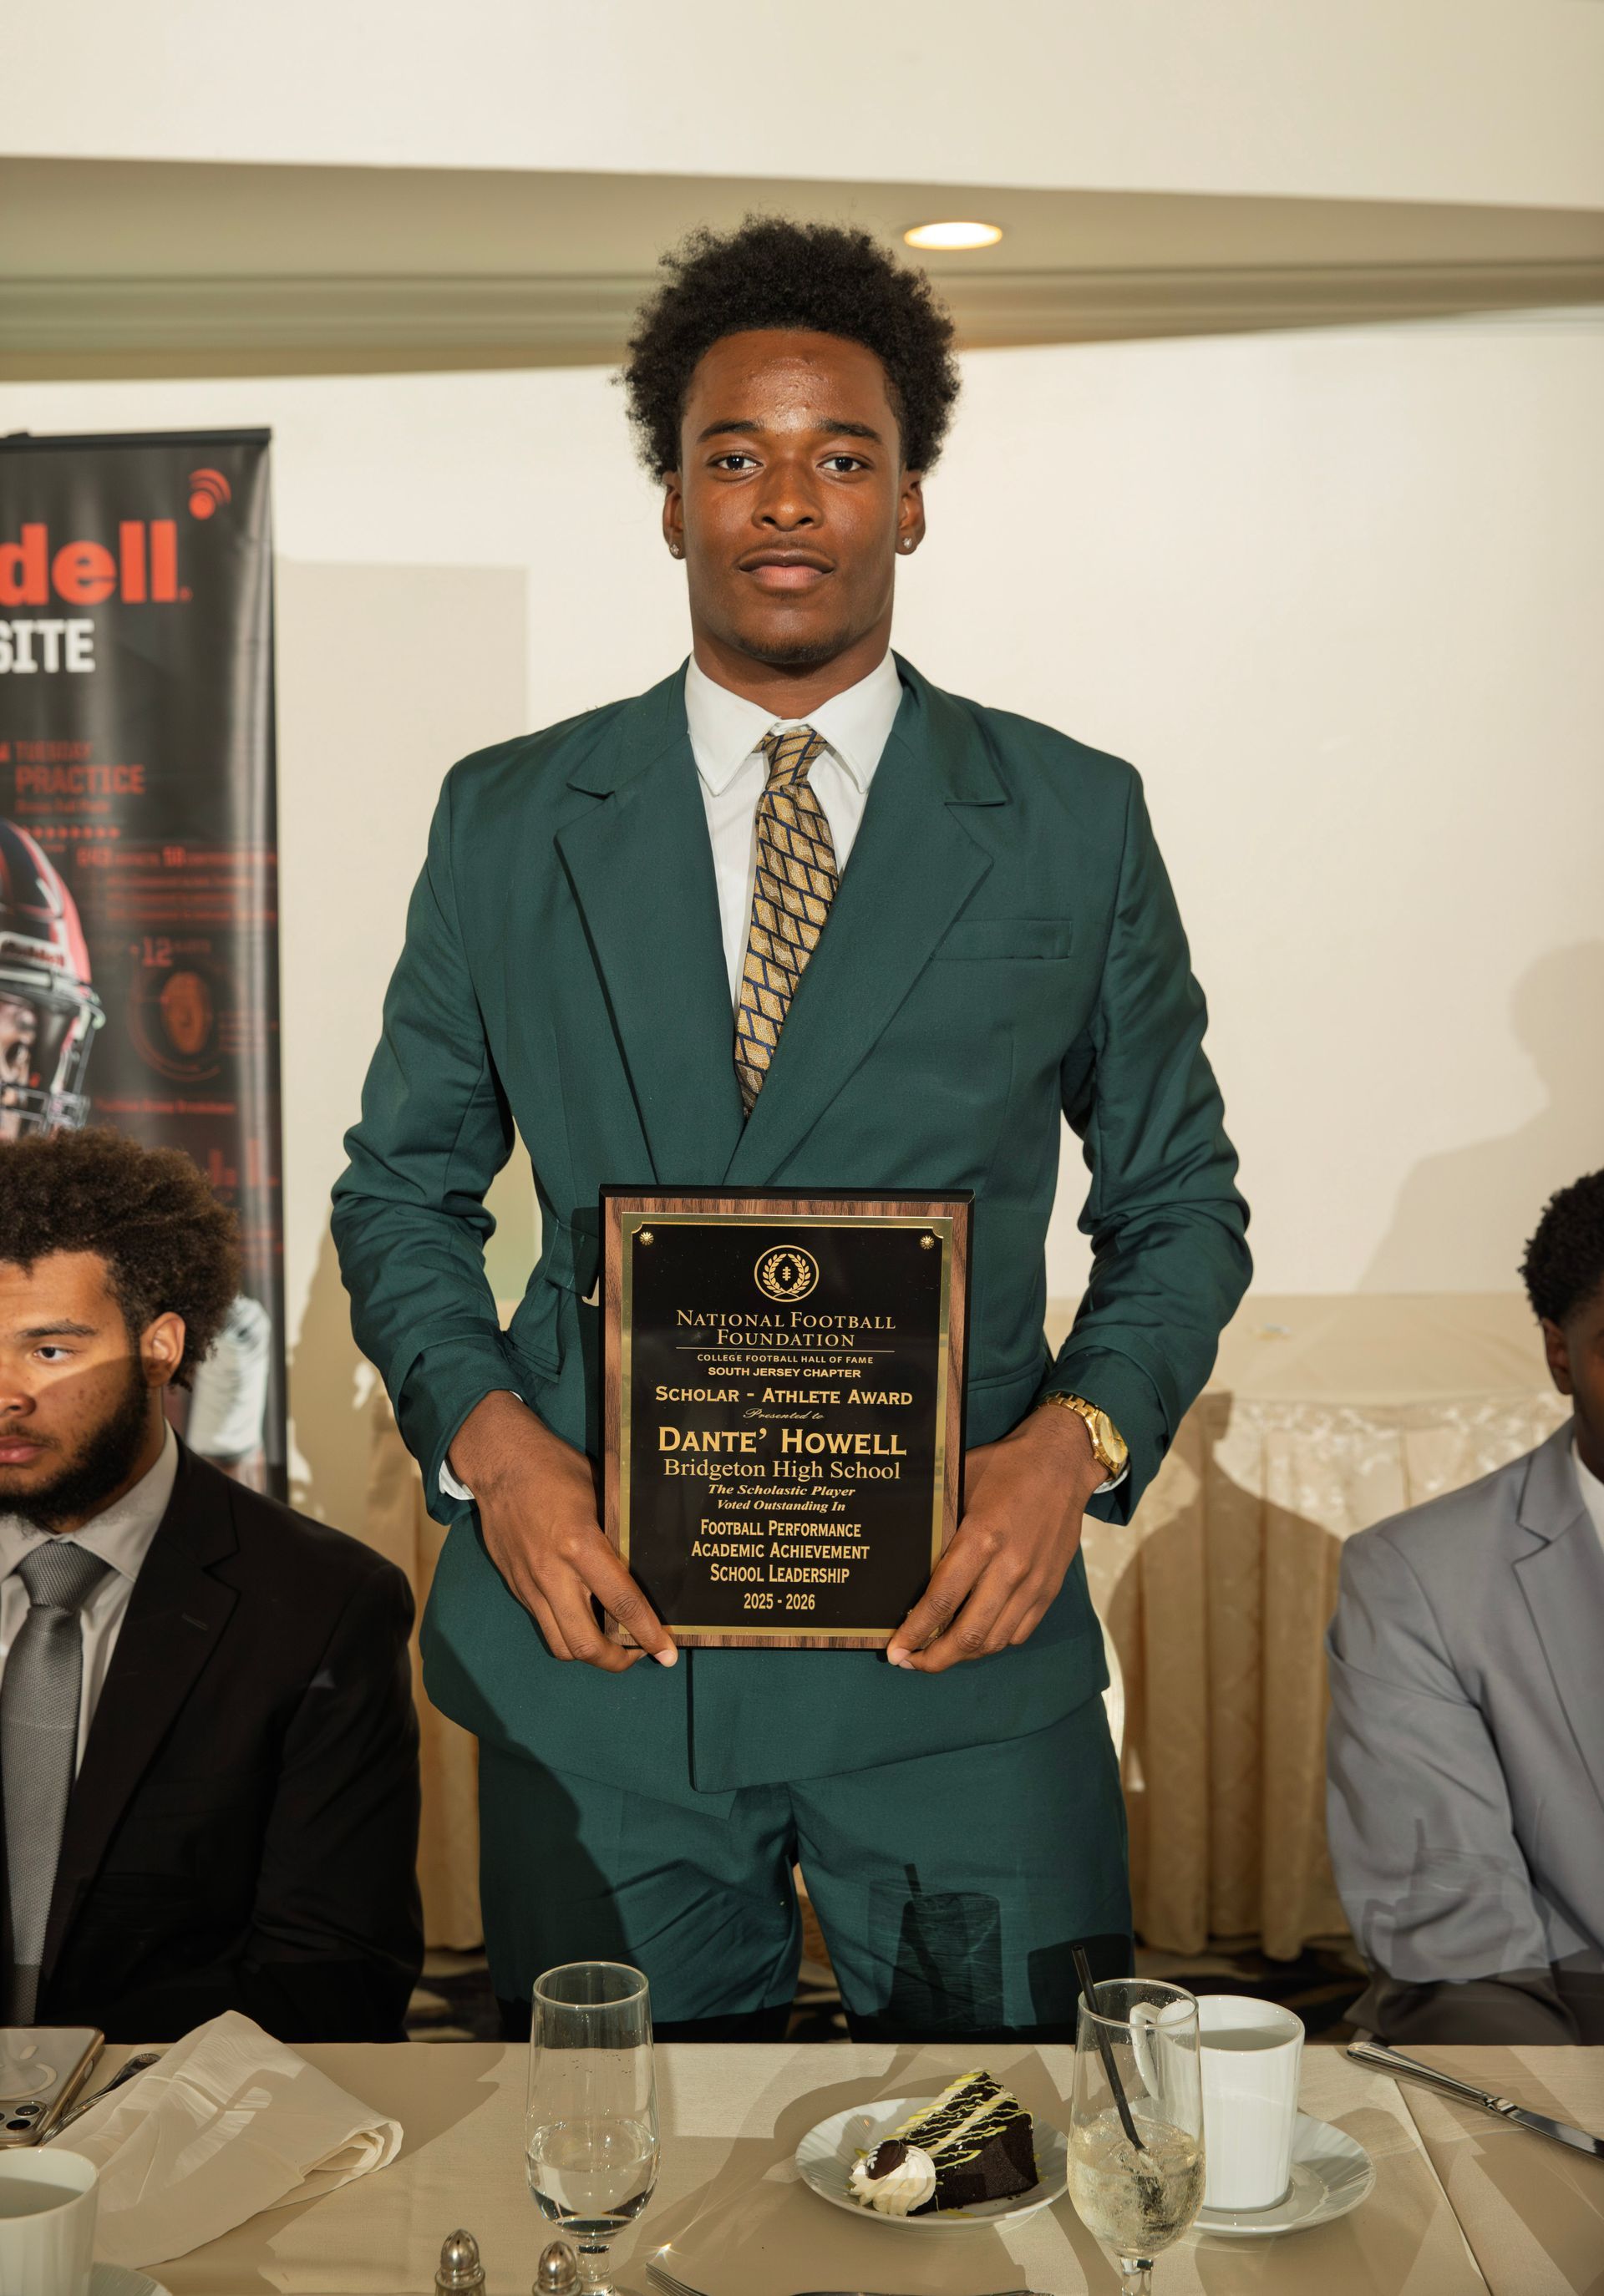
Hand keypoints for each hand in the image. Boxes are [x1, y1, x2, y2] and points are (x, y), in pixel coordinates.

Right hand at [449, 1391, 676, 1672]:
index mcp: (580, 1545)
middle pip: (585, 1643)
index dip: (648, 1634)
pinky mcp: (516, 1588)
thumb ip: (619, 1532)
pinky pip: (544, 1624)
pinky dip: (568, 1632)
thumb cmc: (555, 1469)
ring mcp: (530, 1585)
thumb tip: (648, 1562)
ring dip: (589, 1653)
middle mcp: (552, 1574)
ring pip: (560, 1644)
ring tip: (613, 1643)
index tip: (667, 1654)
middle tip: (639, 1654)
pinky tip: (586, 1619)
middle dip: (617, 1661)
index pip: (621, 1603)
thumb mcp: (600, 1492)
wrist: (499, 1462)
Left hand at [885, 1403, 1105, 1671]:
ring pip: (994, 1640)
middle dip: (933, 1658)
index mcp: (981, 1539)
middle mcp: (1010, 1568)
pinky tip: (973, 1639)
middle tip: (909, 1662)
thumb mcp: (960, 1485)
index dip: (914, 1632)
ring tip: (936, 1655)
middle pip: (968, 1634)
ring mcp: (1034, 1582)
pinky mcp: (1051, 1588)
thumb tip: (905, 1565)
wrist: (1062, 1463)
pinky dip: (992, 1643)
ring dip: (962, 1656)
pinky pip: (1019, 1632)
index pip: (942, 1601)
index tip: (894, 1650)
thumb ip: (938, 1527)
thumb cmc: (1003, 1467)